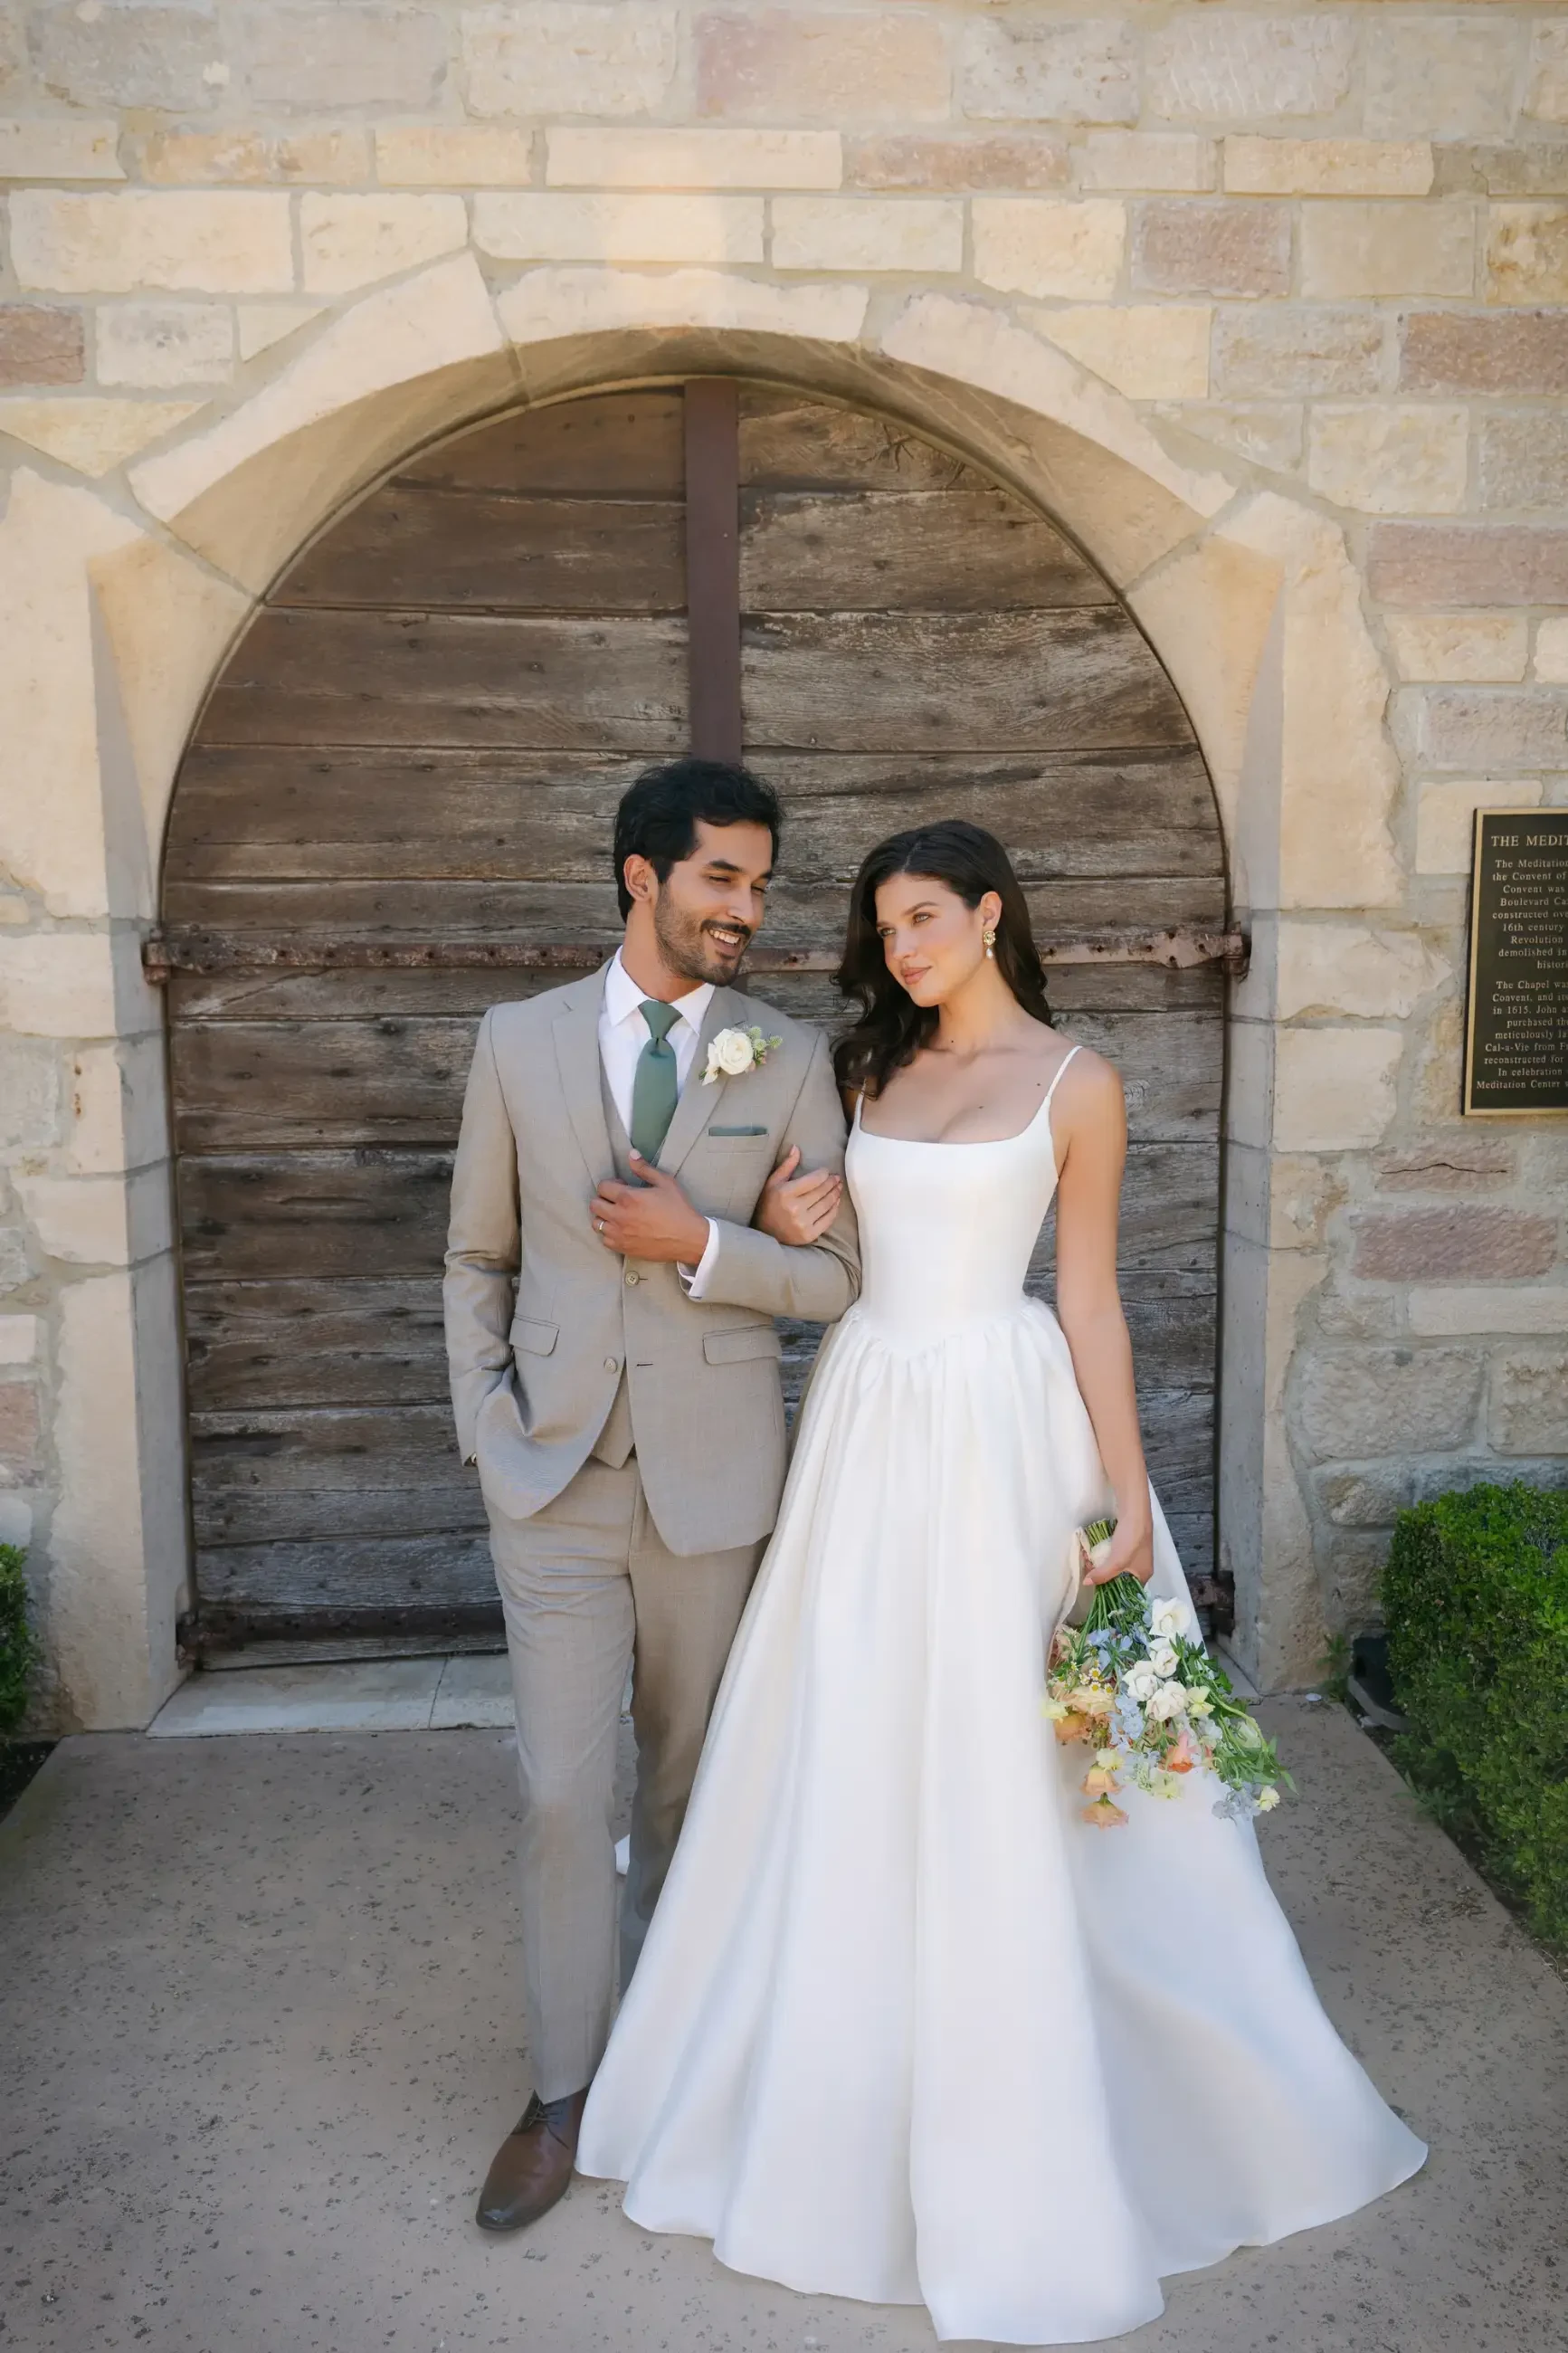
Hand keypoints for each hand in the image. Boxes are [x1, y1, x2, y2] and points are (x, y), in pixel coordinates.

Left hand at [590, 1155, 710, 1263]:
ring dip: (604, 1217)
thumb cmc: (678, 1209)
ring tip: (617, 1215)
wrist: (688, 1238)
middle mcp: (619, 1216)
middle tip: (617, 1200)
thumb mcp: (665, 1183)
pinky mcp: (622, 1248)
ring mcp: (619, 1234)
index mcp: (628, 1197)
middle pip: (595, 1204)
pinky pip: (604, 1239)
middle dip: (604, 1199)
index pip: (602, 1187)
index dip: (611, 1184)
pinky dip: (609, 1234)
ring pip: (596, 1223)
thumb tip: (631, 1154)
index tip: (622, 1186)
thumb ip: (645, 1168)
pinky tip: (622, 1230)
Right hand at [755, 1147, 843, 1246]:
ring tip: (839, 1187)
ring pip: (827, 1204)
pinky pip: (828, 1219)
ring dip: (836, 1194)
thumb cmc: (767, 1204)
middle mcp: (795, 1208)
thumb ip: (786, 1165)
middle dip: (832, 1183)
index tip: (826, 1171)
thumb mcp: (772, 1183)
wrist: (763, 1234)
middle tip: (837, 1178)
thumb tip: (796, 1147)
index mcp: (786, 1193)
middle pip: (822, 1191)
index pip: (814, 1180)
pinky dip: (835, 1209)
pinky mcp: (809, 1235)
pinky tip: (836, 1202)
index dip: (824, 1174)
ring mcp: (803, 1223)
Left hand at [1083, 1514, 1154, 1588]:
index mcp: (1143, 1575)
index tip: (1096, 1590)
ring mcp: (1135, 1555)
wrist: (1135, 1511)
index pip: (1128, 1592)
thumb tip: (1086, 1583)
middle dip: (1103, 1576)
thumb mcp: (1116, 1561)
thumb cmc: (1131, 1540)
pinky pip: (1114, 1555)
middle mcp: (1141, 1567)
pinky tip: (1093, 1553)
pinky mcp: (1128, 1544)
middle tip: (1088, 1573)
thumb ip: (1102, 1574)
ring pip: (1115, 1566)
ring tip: (1088, 1561)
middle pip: (1120, 1579)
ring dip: (1101, 1565)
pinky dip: (1104, 1555)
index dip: (1112, 1592)